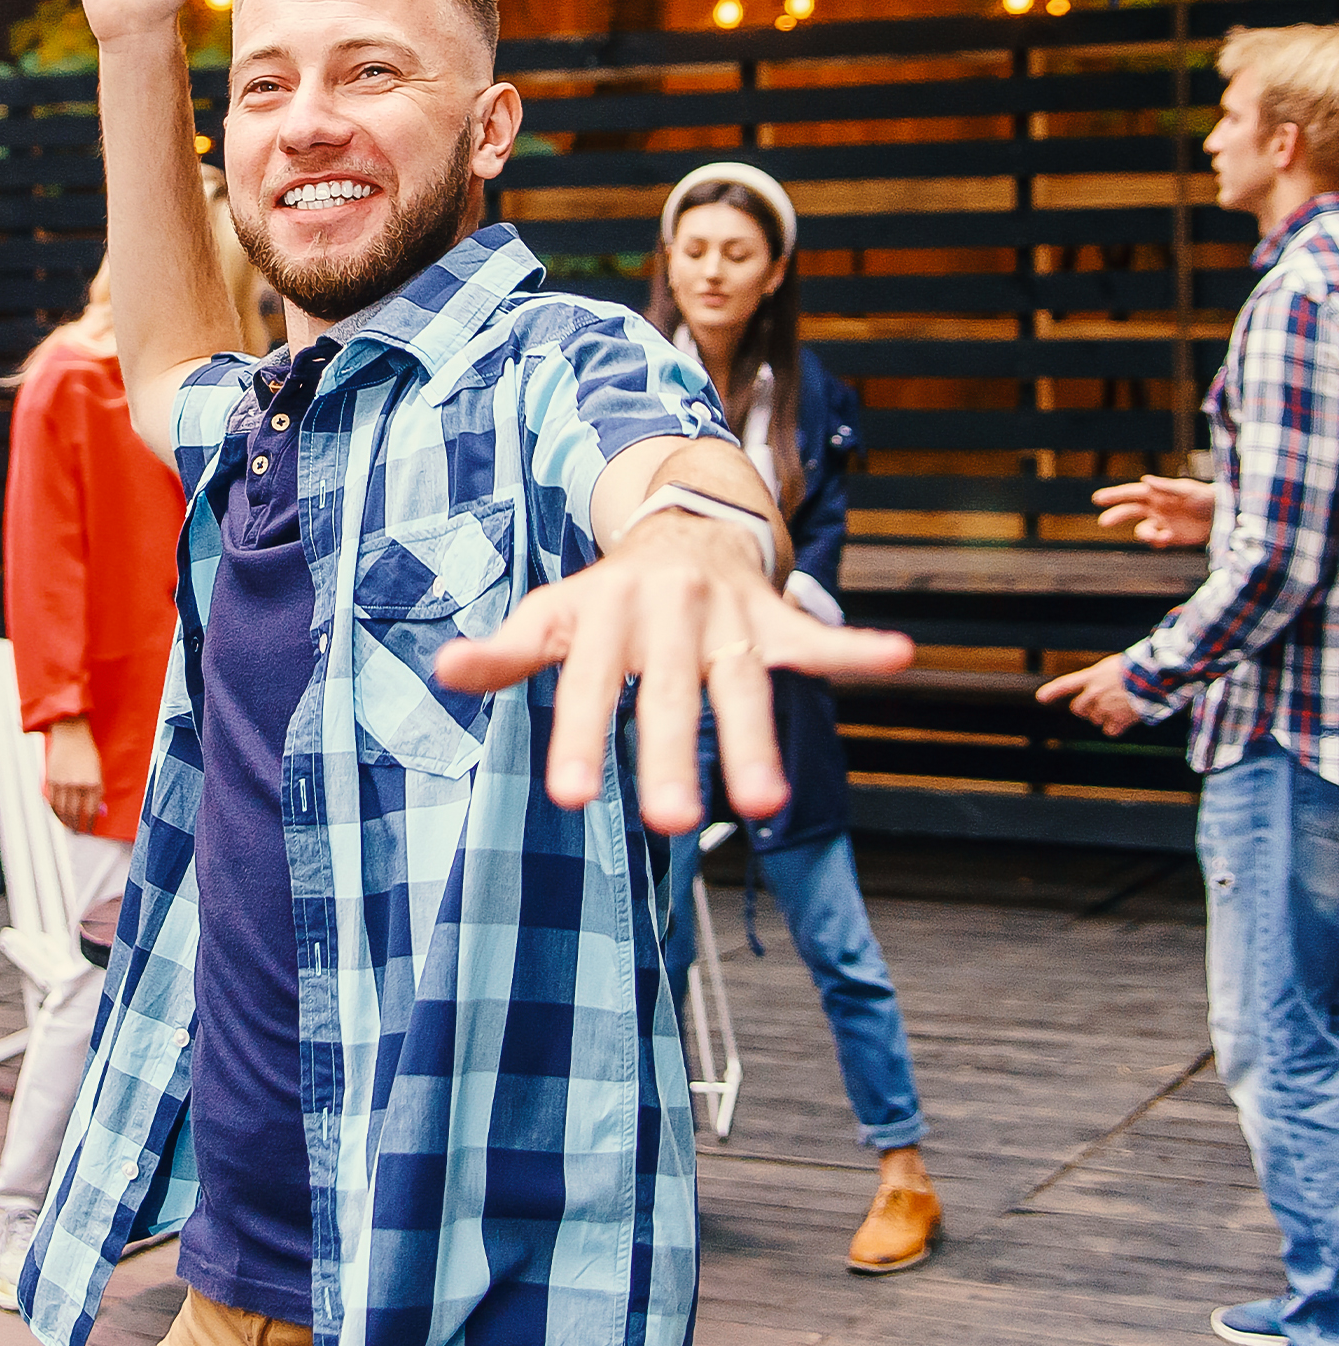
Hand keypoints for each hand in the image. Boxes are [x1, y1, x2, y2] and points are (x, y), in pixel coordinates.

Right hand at [41, 718, 106, 831]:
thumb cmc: (87, 754)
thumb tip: (99, 812)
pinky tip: (58, 816)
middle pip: (76, 813)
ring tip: (68, 827)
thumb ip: (98, 792)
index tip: (89, 830)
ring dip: (66, 821)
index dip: (89, 823)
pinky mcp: (52, 780)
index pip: (91, 811)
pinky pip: (53, 802)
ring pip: (63, 810)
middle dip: (77, 826)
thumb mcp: (98, 772)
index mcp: (93, 783)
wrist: (71, 736)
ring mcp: (63, 783)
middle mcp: (78, 785)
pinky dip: (55, 811)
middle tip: (78, 832)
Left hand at [434, 509, 913, 835]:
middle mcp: (664, 614)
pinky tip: (900, 657)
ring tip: (765, 804)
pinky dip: (856, 649)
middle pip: (667, 696)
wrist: (680, 522)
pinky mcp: (771, 617)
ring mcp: (723, 615)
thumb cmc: (605, 597)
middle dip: (667, 757)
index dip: (577, 738)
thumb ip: (504, 651)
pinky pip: (815, 638)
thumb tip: (444, 668)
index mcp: (601, 616)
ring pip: (741, 685)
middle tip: (667, 822)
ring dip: (754, 742)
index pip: (585, 685)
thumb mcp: (550, 615)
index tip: (570, 796)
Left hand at [1036, 653, 1146, 734]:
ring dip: (1103, 716)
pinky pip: (1109, 731)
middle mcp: (1094, 693)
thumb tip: (1095, 691)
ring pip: (1094, 719)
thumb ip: (1098, 678)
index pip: (1065, 685)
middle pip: (1078, 708)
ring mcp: (1105, 708)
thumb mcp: (1112, 666)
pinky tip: (1126, 718)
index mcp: (1092, 676)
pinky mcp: (1119, 720)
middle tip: (1104, 701)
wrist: (1158, 677)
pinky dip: (1116, 727)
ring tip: (1122, 704)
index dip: (1052, 692)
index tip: (1041, 698)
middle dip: (1086, 708)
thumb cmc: (1139, 668)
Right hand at [1092, 476, 1214, 549]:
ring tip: (1157, 536)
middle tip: (1103, 522)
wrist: (1227, 517)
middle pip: (1129, 512)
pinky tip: (1168, 538)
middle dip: (1115, 516)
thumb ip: (1167, 487)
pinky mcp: (1171, 537)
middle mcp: (1157, 508)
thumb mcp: (1189, 490)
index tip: (1098, 498)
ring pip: (1142, 531)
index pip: (1131, 493)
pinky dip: (1158, 541)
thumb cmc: (1209, 498)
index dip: (1114, 495)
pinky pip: (1156, 542)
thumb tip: (1145, 480)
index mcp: (1158, 494)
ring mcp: (1163, 523)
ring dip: (1144, 534)